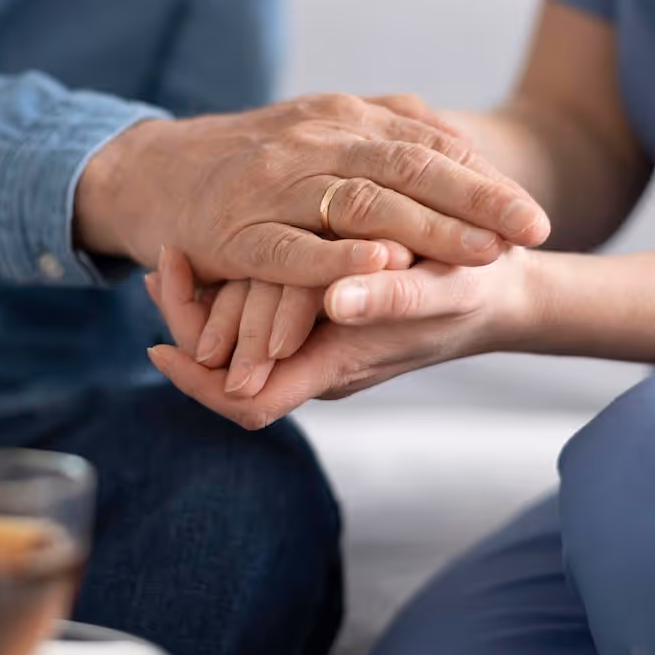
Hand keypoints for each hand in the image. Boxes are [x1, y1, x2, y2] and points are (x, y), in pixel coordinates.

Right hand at [75, 94, 548, 286]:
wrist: (152, 173)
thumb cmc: (250, 160)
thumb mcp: (321, 129)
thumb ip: (387, 129)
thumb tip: (461, 142)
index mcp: (339, 119)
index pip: (426, 145)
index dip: (484, 179)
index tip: (533, 212)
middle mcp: (311, 144)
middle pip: (406, 168)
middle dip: (476, 202)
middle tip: (532, 232)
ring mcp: (272, 188)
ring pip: (359, 204)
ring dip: (427, 229)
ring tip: (482, 253)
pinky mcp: (236, 234)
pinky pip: (291, 249)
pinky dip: (338, 259)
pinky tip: (383, 266)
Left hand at [144, 245, 533, 429]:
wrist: (499, 295)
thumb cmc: (475, 294)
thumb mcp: (442, 291)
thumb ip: (391, 299)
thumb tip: (333, 299)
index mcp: (335, 367)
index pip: (247, 401)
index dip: (198, 382)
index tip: (157, 345)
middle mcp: (317, 364)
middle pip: (226, 371)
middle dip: (185, 324)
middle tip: (156, 271)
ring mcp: (316, 343)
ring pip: (236, 339)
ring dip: (199, 304)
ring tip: (165, 260)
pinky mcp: (318, 317)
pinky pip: (255, 311)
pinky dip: (224, 286)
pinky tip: (204, 253)